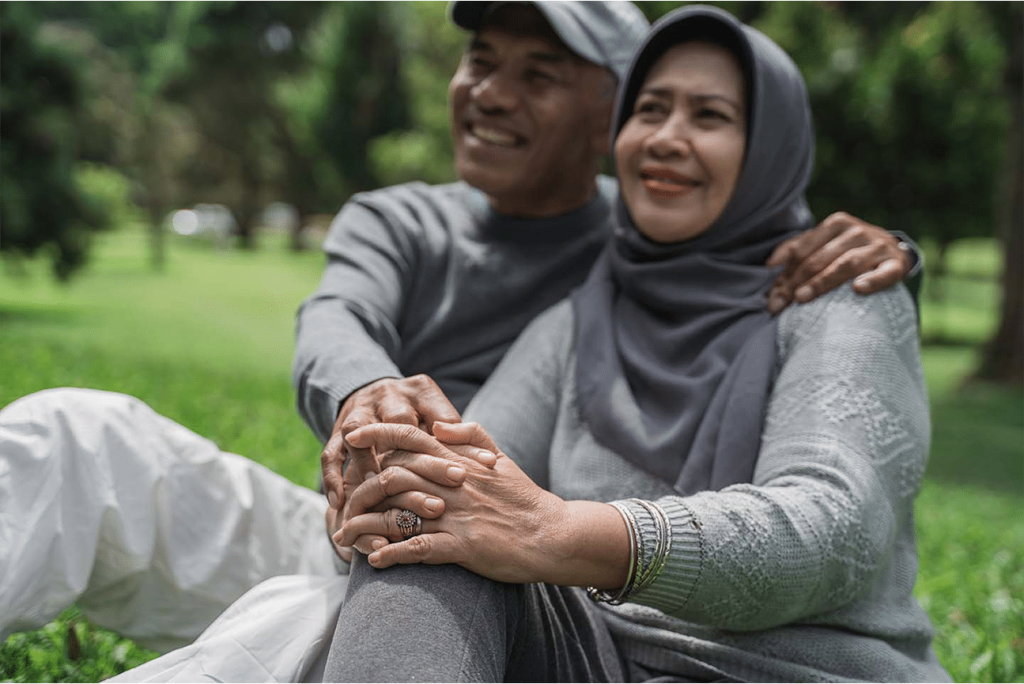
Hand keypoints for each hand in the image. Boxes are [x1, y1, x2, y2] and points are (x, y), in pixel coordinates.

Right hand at [321, 375, 459, 516]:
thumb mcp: (440, 414)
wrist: (373, 391)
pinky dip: (333, 478)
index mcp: (419, 391)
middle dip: (414, 457)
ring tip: (376, 493)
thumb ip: (462, 436)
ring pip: (357, 435)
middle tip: (428, 493)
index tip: (469, 474)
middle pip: (398, 424)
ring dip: (366, 464)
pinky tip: (340, 503)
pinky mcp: (336, 432)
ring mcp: (358, 413)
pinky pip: (330, 455)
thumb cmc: (418, 412)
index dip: (455, 445)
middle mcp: (386, 398)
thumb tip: (490, 462)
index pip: (438, 417)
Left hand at [337, 422, 566, 583]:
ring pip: (397, 513)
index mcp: (459, 462)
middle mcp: (452, 485)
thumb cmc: (526, 499)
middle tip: (341, 505)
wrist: (554, 535)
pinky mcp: (463, 546)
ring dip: (365, 527)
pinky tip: (375, 561)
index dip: (377, 434)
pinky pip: (418, 549)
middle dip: (359, 489)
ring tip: (345, 539)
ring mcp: (456, 516)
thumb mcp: (501, 458)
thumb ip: (470, 435)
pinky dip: (392, 555)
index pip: (411, 438)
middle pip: (392, 476)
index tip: (351, 435)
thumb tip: (437, 422)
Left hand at [766, 212, 911, 313]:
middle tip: (782, 303)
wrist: (894, 252)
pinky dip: (872, 280)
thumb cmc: (849, 251)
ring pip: (846, 264)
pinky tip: (857, 289)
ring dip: (822, 281)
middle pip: (820, 258)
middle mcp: (857, 231)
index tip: (773, 296)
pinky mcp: (896, 265)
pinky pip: (884, 273)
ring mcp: (878, 247)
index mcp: (836, 223)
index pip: (803, 249)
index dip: (785, 273)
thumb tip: (770, 265)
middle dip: (797, 281)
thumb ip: (797, 253)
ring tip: (803, 297)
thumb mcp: (824, 245)